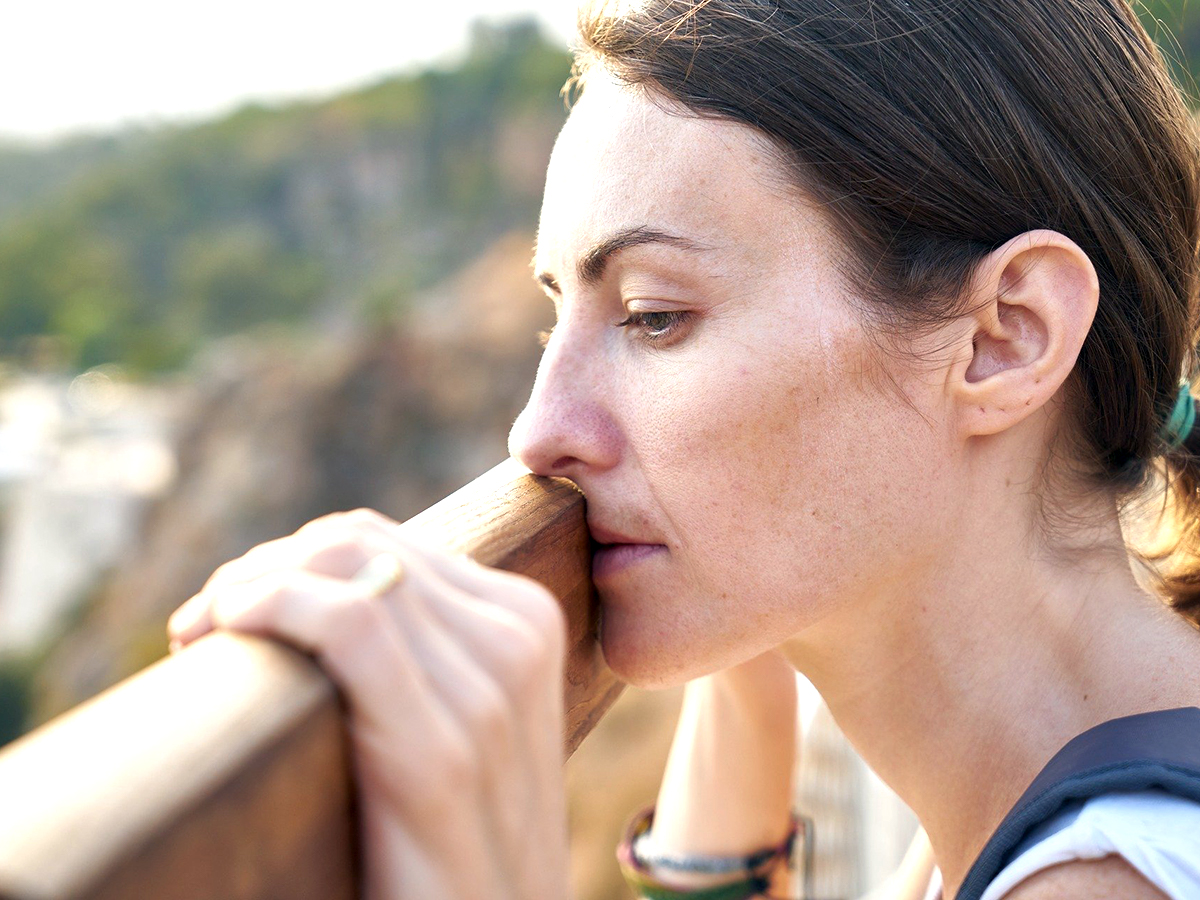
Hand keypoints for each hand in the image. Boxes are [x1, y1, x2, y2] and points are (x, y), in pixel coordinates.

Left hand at [166, 509, 572, 899]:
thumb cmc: (456, 850)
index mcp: (524, 625)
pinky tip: (218, 633)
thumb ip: (423, 658)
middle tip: (202, 629)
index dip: (292, 561)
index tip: (231, 613)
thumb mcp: (460, 730)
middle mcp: (517, 638)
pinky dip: (269, 606)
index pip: (384, 543)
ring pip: (345, 564)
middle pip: (356, 543)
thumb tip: (311, 593)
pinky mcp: (440, 753)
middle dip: (263, 568)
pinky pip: (346, 622)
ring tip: (200, 639)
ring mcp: (489, 690)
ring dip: (248, 587)